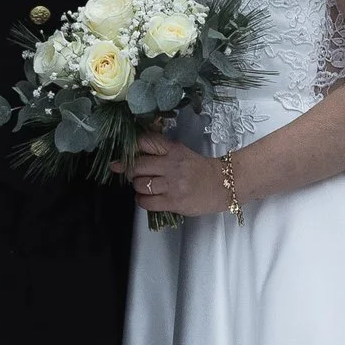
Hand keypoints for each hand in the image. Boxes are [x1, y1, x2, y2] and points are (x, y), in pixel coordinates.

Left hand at [114, 130, 229, 216]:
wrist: (223, 185)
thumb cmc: (200, 170)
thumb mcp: (181, 153)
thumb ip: (161, 152)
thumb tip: (133, 155)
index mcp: (173, 149)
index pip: (144, 142)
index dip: (130, 149)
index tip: (122, 155)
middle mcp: (171, 164)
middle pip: (137, 166)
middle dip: (129, 171)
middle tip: (132, 174)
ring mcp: (172, 184)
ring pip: (140, 184)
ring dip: (138, 186)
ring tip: (144, 187)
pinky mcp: (174, 201)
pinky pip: (146, 201)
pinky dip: (142, 200)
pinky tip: (147, 198)